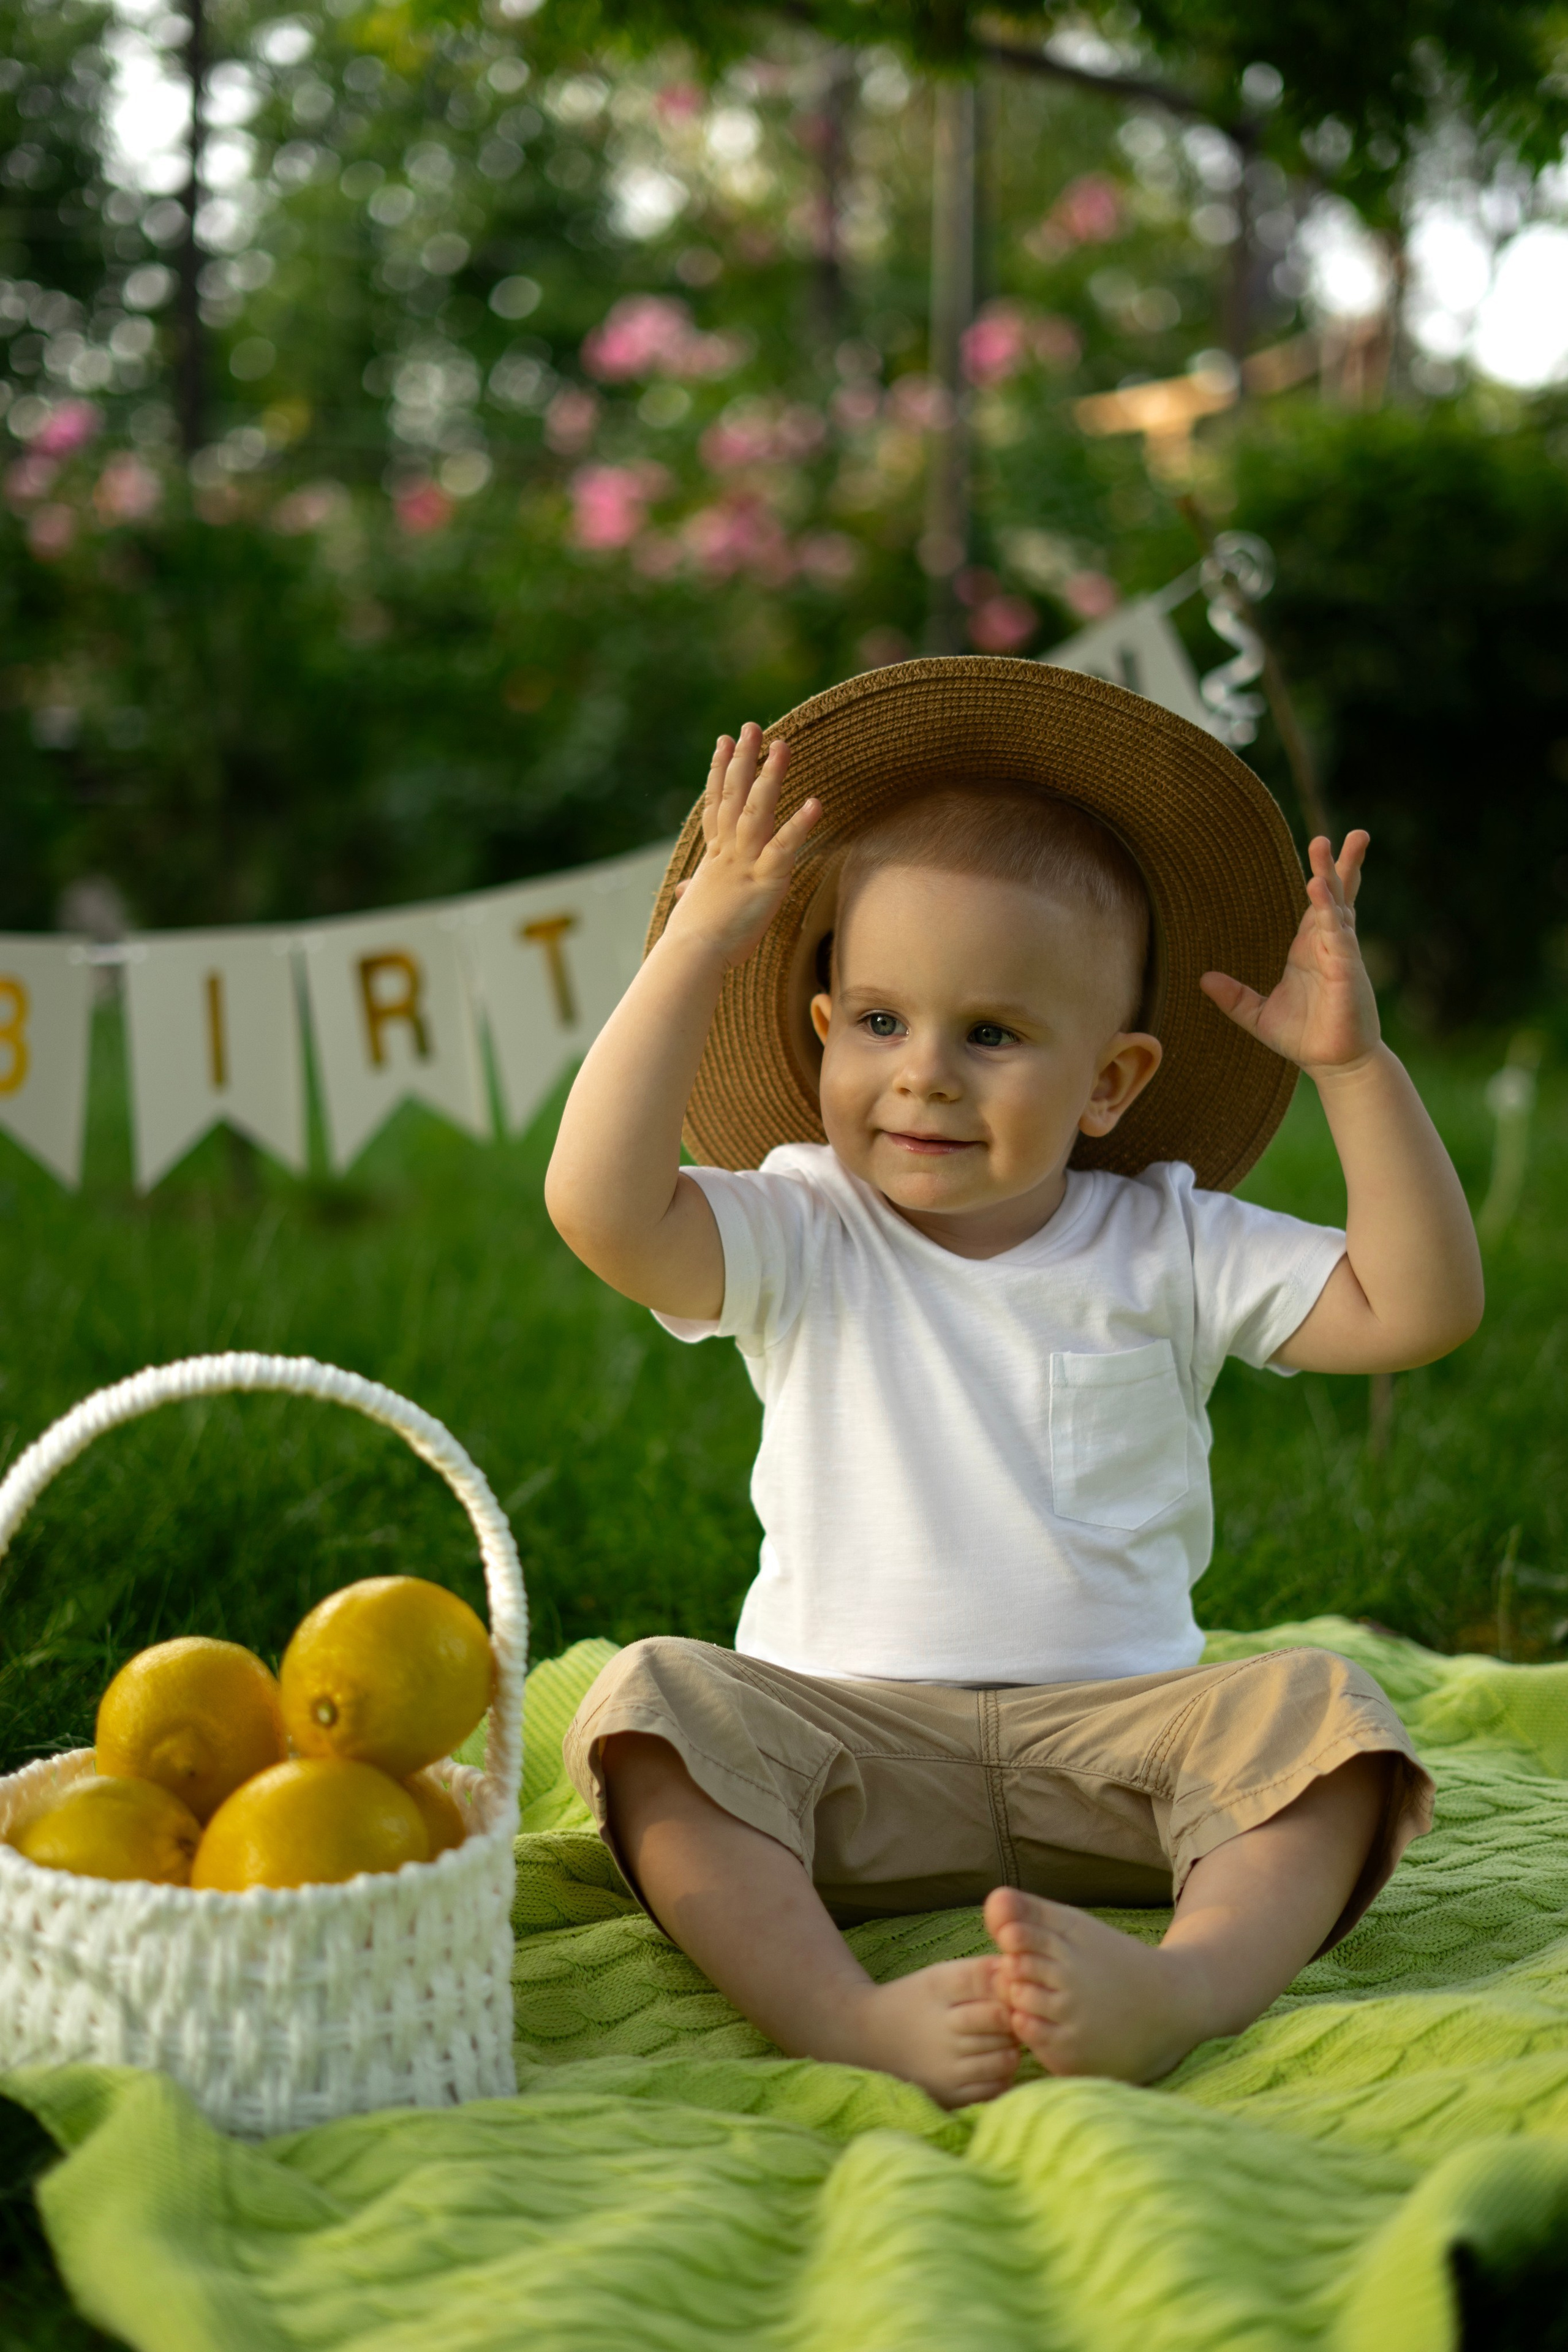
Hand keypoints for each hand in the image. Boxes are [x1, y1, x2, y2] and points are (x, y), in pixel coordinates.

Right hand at [665, 723, 820, 968]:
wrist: (692, 955)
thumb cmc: (693, 940)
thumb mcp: (693, 909)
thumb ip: (692, 893)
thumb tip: (683, 890)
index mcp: (714, 858)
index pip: (717, 805)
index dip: (721, 772)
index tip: (723, 742)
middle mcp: (728, 852)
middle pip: (735, 796)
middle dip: (744, 759)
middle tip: (751, 726)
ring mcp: (745, 862)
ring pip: (757, 810)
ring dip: (770, 776)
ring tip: (783, 744)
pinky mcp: (765, 879)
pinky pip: (784, 846)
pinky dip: (799, 824)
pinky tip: (815, 802)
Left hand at [1200, 831, 1380, 1077]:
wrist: (1332, 1064)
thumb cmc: (1303, 1037)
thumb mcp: (1258, 1015)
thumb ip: (1234, 997)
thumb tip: (1203, 979)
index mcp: (1310, 949)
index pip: (1319, 904)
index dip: (1321, 877)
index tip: (1320, 849)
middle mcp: (1329, 946)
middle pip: (1335, 896)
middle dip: (1338, 865)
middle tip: (1340, 835)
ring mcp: (1340, 956)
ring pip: (1339, 907)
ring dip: (1334, 877)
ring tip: (1330, 845)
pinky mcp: (1347, 972)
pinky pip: (1339, 937)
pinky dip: (1331, 915)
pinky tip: (1322, 894)